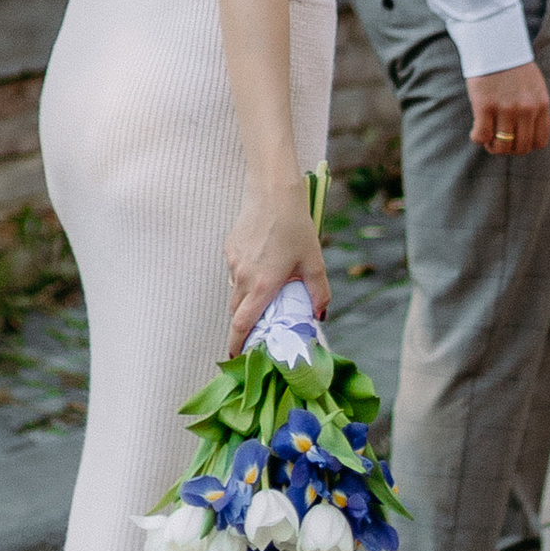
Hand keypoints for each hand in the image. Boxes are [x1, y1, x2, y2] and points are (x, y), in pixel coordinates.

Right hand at [225, 191, 327, 351]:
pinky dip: (245, 276)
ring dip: (246, 299)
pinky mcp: (229, 249)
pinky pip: (235, 272)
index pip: (241, 325)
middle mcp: (243, 278)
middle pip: (236, 312)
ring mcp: (233, 263)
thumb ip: (318, 292)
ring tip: (266, 292)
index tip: (236, 358)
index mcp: (262, 286)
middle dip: (244, 325)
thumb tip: (320, 315)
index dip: (237, 344)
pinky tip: (263, 262)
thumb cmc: (296, 226)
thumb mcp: (314, 261)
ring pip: (235, 291)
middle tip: (258, 331)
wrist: (273, 192)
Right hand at [468, 60, 549, 157]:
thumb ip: (535, 107)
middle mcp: (527, 109)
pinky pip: (482, 135)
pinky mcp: (485, 105)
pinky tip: (475, 131)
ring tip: (487, 138)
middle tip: (498, 141)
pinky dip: (477, 138)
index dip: (526, 146)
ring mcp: (506, 108)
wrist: (495, 43)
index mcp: (541, 104)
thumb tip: (528, 133)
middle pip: (521, 147)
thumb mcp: (534, 86)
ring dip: (492, 146)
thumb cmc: (513, 65)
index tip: (515, 140)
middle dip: (509, 149)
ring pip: (501, 145)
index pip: (540, 141)